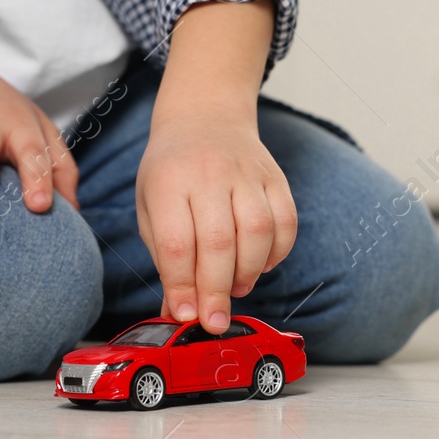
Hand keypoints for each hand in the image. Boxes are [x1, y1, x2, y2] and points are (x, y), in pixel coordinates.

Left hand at [135, 109, 296, 333]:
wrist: (206, 118)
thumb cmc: (172, 170)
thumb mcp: (151, 207)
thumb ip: (165, 258)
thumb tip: (178, 311)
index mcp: (169, 182)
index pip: (177, 243)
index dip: (183, 285)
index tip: (185, 314)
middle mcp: (210, 175)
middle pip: (219, 242)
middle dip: (217, 291)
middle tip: (214, 321)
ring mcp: (248, 174)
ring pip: (258, 233)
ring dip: (248, 272)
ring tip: (235, 287)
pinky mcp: (276, 178)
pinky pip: (286, 223)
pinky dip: (277, 253)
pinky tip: (260, 264)